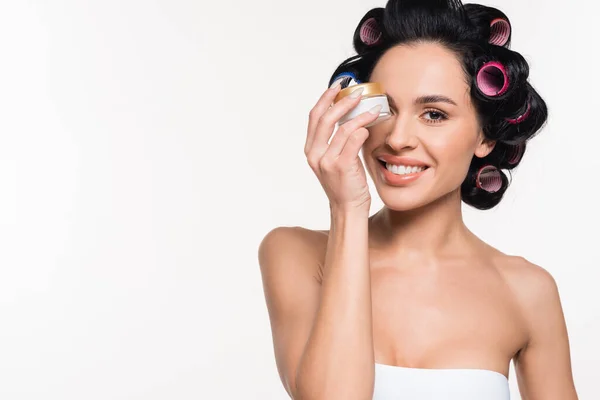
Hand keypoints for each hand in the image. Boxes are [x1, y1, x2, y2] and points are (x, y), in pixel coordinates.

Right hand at [304, 85, 381, 212]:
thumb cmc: (345, 184)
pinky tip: (370, 126)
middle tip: (357, 92)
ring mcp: (327, 161)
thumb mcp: (335, 160)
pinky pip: (353, 139)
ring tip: (373, 109)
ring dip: (359, 114)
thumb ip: (338, 140)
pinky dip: (363, 128)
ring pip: (342, 127)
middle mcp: (315, 154)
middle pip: (325, 117)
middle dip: (342, 101)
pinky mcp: (341, 166)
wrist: (348, 208)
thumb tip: (351, 115)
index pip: (314, 117)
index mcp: (311, 150)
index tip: (338, 86)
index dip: (325, 98)